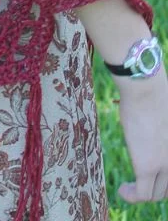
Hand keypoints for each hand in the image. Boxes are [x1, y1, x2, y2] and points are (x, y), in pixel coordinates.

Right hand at [116, 70, 167, 202]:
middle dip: (154, 187)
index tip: (150, 172)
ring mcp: (165, 165)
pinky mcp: (147, 166)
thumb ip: (161, 130)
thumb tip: (150, 130)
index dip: (163, 177)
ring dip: (142, 194)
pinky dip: (131, 196)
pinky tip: (122, 190)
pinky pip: (143, 194)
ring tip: (128, 188)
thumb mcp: (164, 117)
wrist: (147, 90)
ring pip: (157, 194)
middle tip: (138, 181)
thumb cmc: (153, 95)